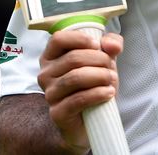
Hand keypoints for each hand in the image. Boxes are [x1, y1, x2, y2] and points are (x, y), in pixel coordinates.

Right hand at [37, 29, 122, 153]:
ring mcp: (50, 94)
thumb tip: (112, 45)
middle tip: (110, 68)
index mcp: (51, 57)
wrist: (92, 118)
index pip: (58, 39)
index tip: (97, 45)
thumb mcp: (104, 59)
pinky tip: (109, 92)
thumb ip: (110, 44)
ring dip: (100, 76)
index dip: (80, 39)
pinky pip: (78, 99)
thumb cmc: (94, 83)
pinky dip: (98, 93)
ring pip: (75, 77)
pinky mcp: (57, 113)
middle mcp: (45, 74)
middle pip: (73, 58)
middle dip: (99, 60)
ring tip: (111, 79)